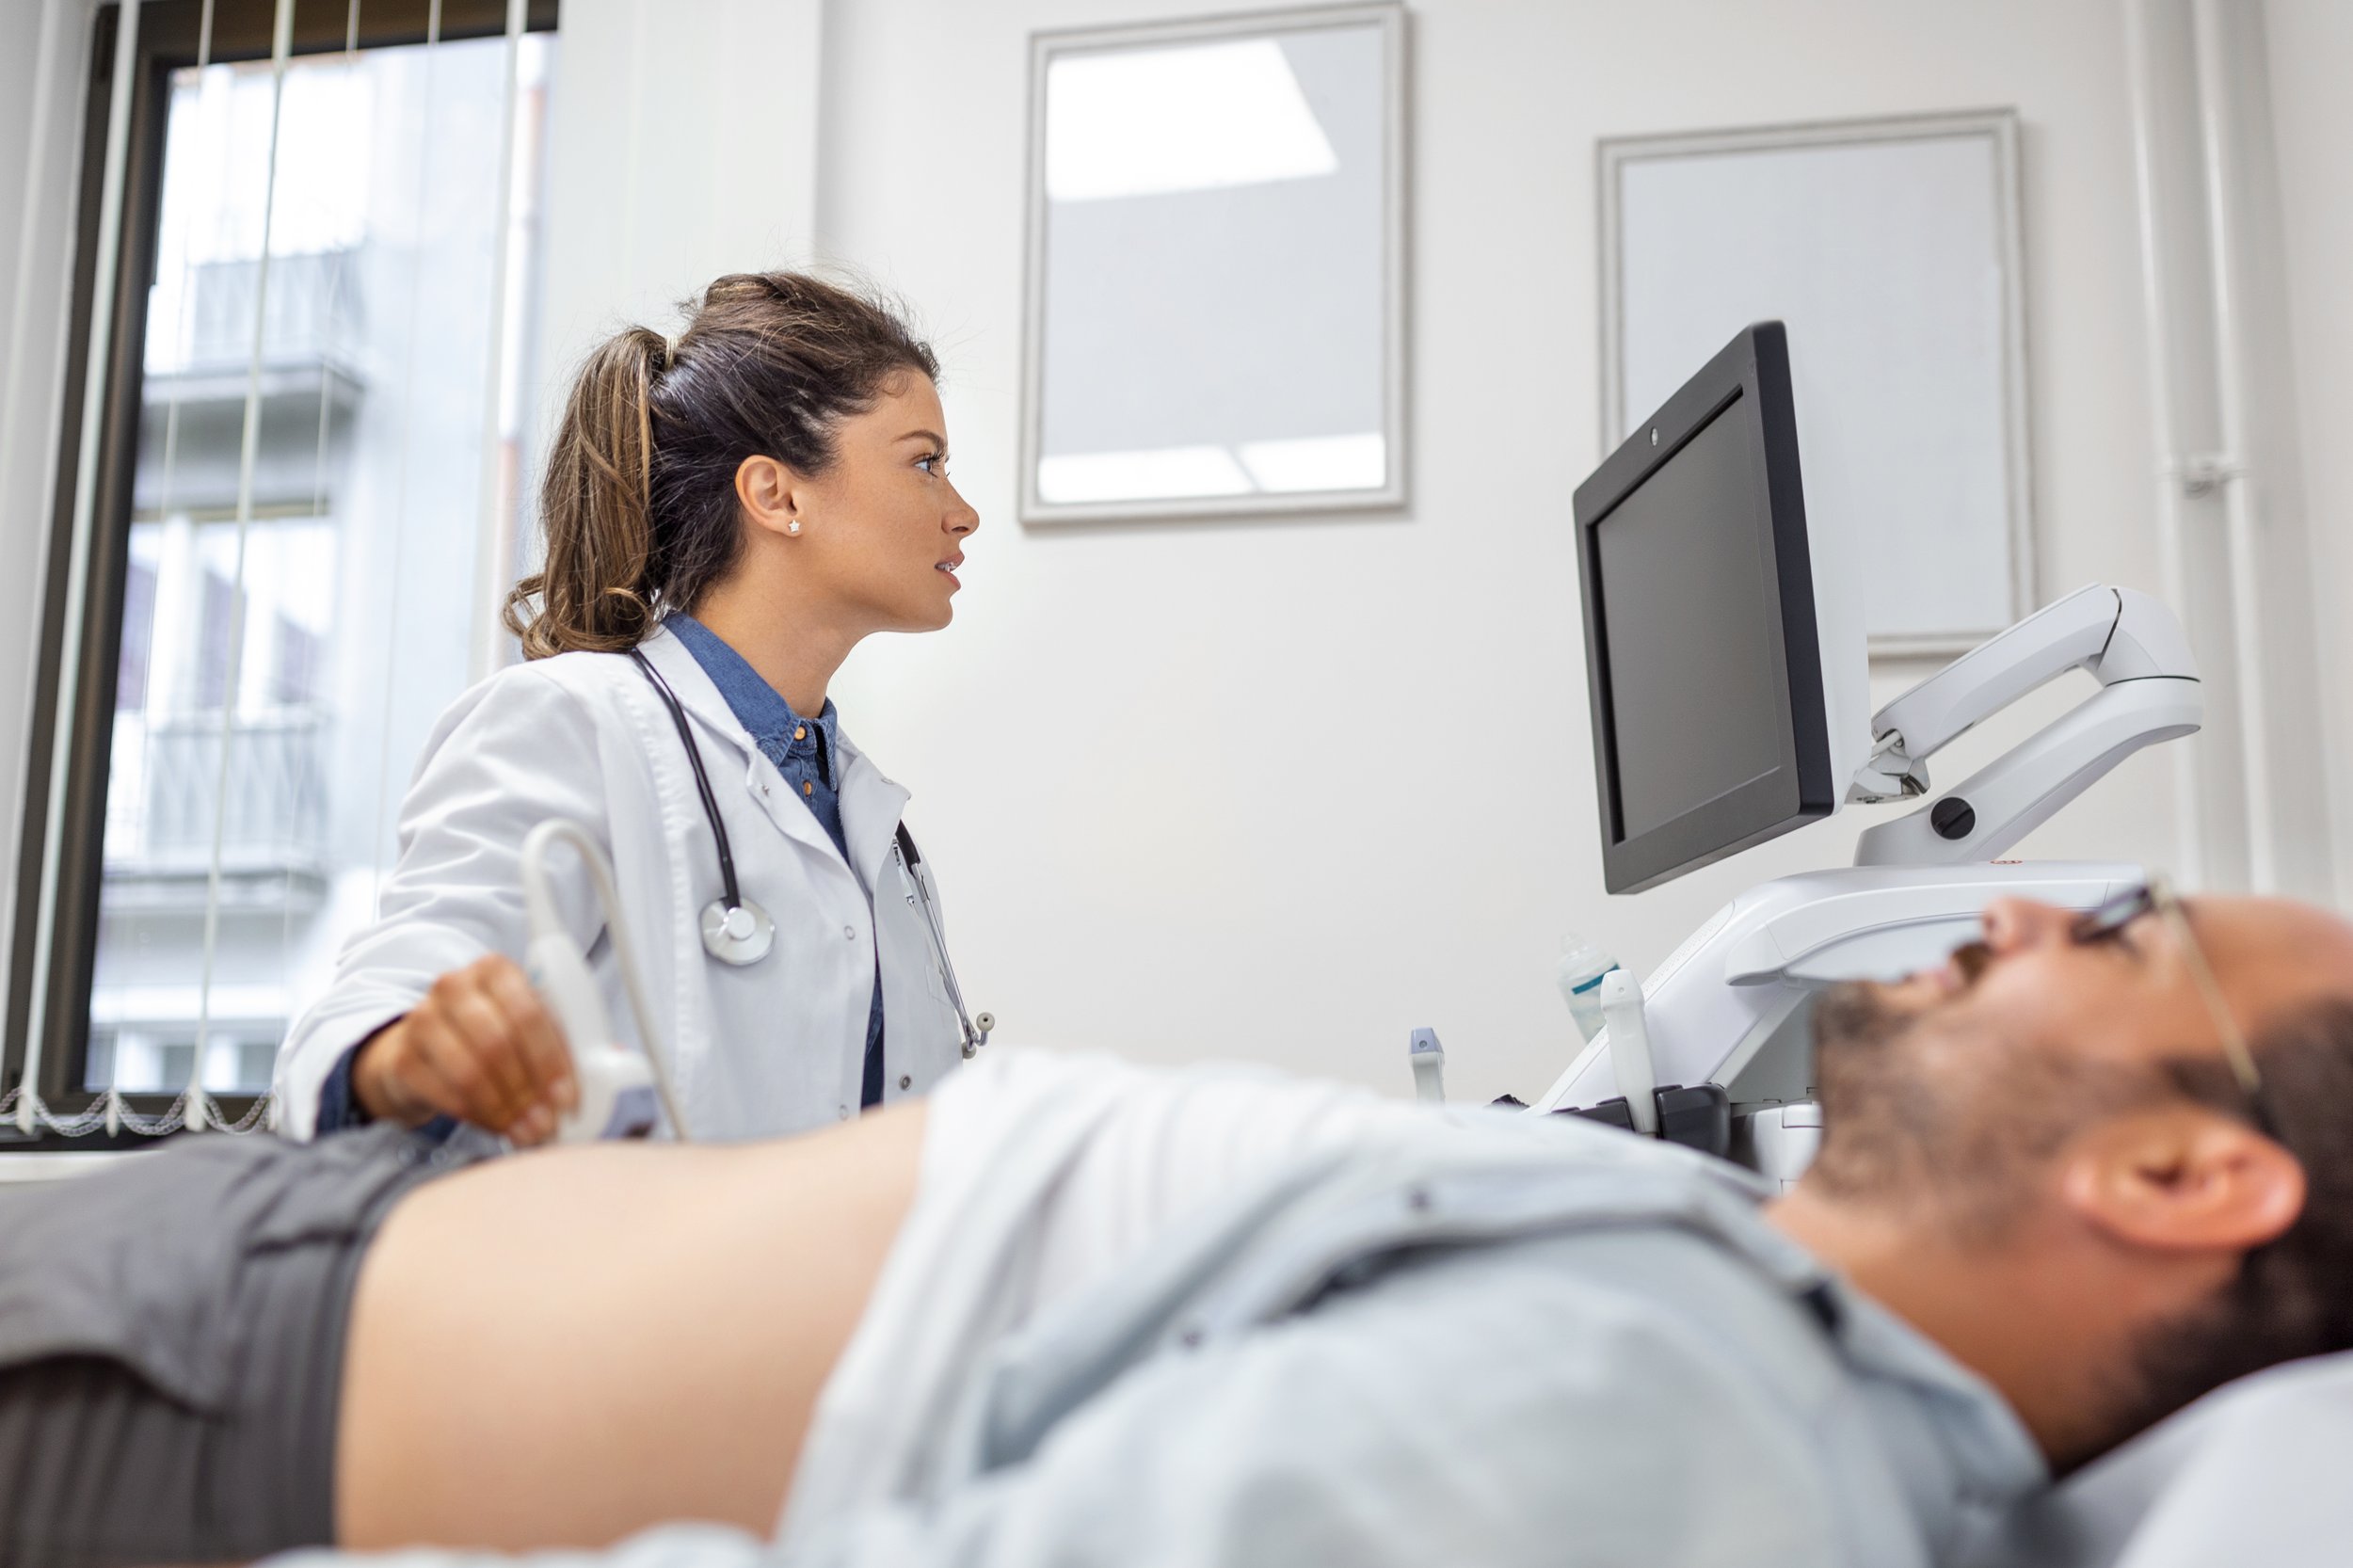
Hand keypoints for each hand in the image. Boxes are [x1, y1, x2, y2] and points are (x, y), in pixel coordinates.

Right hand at [354, 954, 578, 1144]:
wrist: (428, 1047)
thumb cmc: (493, 1033)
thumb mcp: (530, 1027)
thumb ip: (566, 1040)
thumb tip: (611, 1063)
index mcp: (497, 970)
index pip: (529, 1013)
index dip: (552, 1061)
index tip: (568, 1097)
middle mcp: (455, 986)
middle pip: (498, 1043)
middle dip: (529, 1091)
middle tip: (548, 1122)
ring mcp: (422, 1018)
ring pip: (470, 1070)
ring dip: (505, 1109)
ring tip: (527, 1130)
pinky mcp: (401, 1055)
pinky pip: (444, 1093)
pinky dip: (477, 1117)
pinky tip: (498, 1126)